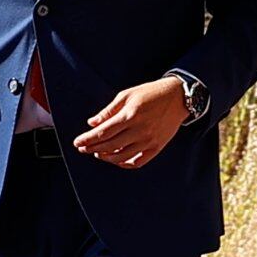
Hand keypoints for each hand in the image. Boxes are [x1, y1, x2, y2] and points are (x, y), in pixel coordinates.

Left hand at [72, 76, 192, 169]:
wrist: (179, 96)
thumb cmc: (151, 93)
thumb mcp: (127, 95)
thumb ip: (109, 111)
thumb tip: (92, 123)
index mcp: (130, 115)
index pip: (103, 132)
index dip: (88, 139)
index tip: (77, 142)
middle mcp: (139, 130)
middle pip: (110, 145)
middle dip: (93, 148)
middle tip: (82, 148)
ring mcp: (149, 141)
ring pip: (122, 156)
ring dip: (106, 157)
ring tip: (97, 153)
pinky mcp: (157, 147)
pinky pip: (138, 162)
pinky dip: (125, 164)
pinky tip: (116, 160)